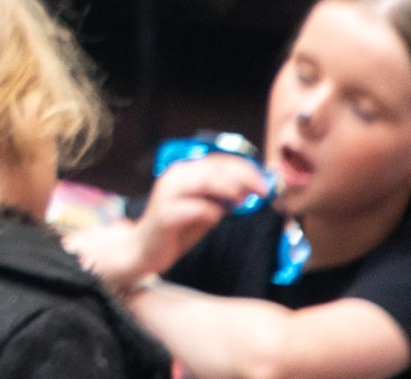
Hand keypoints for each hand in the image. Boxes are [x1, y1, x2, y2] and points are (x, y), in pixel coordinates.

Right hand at [129, 154, 268, 282]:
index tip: (265, 182)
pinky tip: (217, 216)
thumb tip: (250, 190)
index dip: (245, 168)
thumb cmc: (178, 229)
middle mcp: (175, 177)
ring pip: (203, 182)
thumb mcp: (205, 210)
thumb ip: (223, 199)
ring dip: (228, 188)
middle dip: (243, 177)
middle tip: (264, 191)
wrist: (145, 250)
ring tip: (244, 199)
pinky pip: (193, 208)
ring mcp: (168, 194)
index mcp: (185, 172)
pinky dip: (210, 211)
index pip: (218, 161)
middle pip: (214, 168)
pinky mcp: (165, 215)